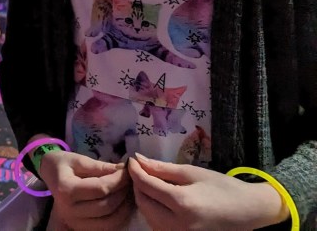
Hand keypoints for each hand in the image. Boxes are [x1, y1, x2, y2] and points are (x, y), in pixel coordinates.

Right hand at [39, 150, 133, 230]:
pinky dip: (120, 217)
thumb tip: (123, 170)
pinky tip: (123, 204)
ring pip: (110, 220)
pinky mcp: (81, 227)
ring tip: (128, 192)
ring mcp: (75, 222)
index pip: (101, 189)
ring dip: (125, 207)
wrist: (50, 175)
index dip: (118, 180)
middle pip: (107, 206)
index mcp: (66, 190)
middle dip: (123, 192)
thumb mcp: (79, 160)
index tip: (127, 170)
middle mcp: (69, 210)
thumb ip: (100, 166)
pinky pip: (107, 227)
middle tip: (130, 180)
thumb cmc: (63, 164)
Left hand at [128, 154, 287, 229]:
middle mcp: (177, 225)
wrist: (250, 213)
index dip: (135, 170)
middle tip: (140, 170)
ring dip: (144, 198)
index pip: (146, 185)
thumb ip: (163, 168)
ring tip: (150, 182)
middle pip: (143, 202)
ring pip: (148, 216)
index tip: (132, 159)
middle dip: (137, 184)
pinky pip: (158, 225)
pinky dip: (154, 211)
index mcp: (182, 204)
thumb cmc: (223, 188)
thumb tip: (139, 160)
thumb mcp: (193, 173)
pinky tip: (160, 199)